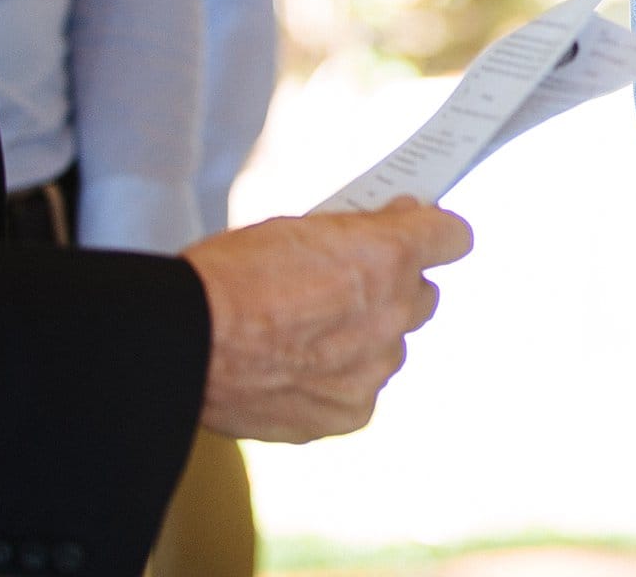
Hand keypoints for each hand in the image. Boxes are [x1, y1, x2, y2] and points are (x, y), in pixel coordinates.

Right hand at [181, 199, 472, 441]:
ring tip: (307, 338)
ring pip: (390, 348)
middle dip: (395, 290)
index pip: (453, 238)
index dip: (434, 234)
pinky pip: (361, 393)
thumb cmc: (229, 276)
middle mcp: (395, 313)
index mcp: (389, 255)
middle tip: (348, 290)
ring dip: (365, 340)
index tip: (416, 234)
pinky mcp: (350, 413)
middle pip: (423, 297)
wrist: (181, 344)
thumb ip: (360, 234)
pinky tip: (296, 373)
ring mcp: (374, 368)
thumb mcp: (300, 227)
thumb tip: (397, 222)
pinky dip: (338, 383)